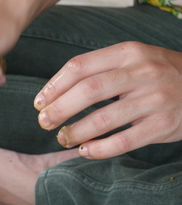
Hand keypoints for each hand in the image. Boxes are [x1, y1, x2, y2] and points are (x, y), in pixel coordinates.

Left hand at [34, 42, 181, 158]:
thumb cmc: (160, 74)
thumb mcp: (134, 59)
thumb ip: (100, 69)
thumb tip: (54, 91)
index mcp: (129, 52)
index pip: (80, 66)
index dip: (54, 86)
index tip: (39, 102)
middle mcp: (142, 72)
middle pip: (88, 90)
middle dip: (59, 109)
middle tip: (44, 122)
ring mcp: (155, 99)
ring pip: (103, 118)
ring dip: (75, 131)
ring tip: (62, 137)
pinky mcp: (164, 125)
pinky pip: (124, 141)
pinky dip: (100, 148)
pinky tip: (85, 151)